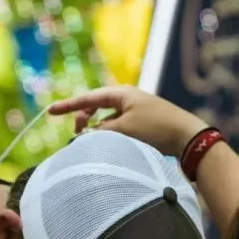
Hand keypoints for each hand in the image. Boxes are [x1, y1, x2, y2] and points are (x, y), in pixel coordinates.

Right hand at [49, 85, 204, 156]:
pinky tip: (107, 144)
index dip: (67, 106)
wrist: (188, 137)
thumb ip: (99, 131)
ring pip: (106, 118)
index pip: (87, 98)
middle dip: (82, 119)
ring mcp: (135, 110)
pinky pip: (116, 126)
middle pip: (95, 106)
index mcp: (121, 94)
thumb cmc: (156, 129)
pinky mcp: (142, 123)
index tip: (50, 112)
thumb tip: (85, 134)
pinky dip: (107, 134)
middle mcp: (127, 98)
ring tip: (91, 141)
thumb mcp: (123, 130)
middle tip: (78, 134)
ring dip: (95, 129)